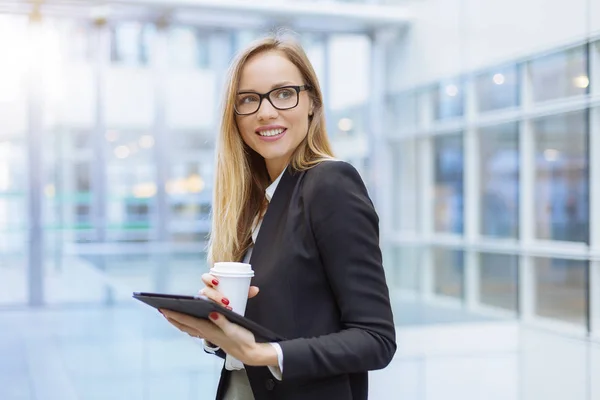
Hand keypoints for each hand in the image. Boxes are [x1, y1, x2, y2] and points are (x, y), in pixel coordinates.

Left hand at [159, 309, 277, 366]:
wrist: (250, 353)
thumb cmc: (243, 340)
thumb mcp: (234, 329)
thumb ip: (222, 321)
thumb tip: (212, 312)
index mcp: (209, 329)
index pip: (188, 320)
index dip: (175, 314)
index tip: (164, 308)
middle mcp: (206, 333)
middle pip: (185, 325)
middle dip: (173, 318)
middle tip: (162, 310)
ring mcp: (209, 335)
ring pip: (189, 328)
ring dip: (179, 322)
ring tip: (171, 316)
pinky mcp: (214, 335)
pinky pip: (196, 329)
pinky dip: (189, 324)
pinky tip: (189, 322)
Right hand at [199, 273, 259, 310]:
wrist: (227, 307)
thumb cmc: (230, 295)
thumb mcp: (237, 292)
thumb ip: (246, 290)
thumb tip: (256, 289)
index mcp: (211, 283)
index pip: (205, 277)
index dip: (209, 278)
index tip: (217, 282)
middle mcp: (206, 291)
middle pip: (205, 290)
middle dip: (215, 296)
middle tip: (226, 301)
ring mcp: (204, 301)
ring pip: (205, 301)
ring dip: (215, 304)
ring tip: (227, 308)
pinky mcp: (205, 309)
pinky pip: (205, 310)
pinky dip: (209, 312)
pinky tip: (214, 315)